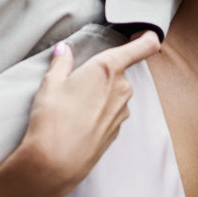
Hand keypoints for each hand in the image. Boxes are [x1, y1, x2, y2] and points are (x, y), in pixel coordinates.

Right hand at [6, 31, 162, 196]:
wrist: (56, 163)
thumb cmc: (53, 119)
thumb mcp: (50, 84)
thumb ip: (61, 63)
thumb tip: (63, 50)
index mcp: (108, 69)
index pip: (143, 46)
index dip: (146, 37)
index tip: (143, 33)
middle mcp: (121, 88)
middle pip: (118, 71)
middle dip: (101, 74)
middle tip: (76, 82)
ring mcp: (122, 111)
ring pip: (113, 93)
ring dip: (98, 95)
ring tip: (72, 106)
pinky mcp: (117, 130)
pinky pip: (110, 113)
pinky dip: (97, 113)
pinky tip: (77, 122)